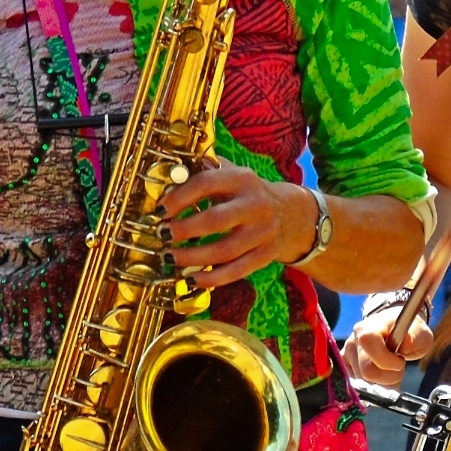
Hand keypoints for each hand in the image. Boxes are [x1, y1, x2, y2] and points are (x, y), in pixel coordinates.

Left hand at [158, 158, 319, 287]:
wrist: (289, 213)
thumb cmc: (246, 194)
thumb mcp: (232, 175)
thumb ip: (205, 172)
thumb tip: (169, 176)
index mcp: (242, 179)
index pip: (207, 183)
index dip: (180, 197)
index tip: (160, 210)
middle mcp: (256, 205)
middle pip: (216, 220)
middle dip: (184, 230)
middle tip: (163, 235)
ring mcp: (263, 232)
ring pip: (224, 250)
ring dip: (192, 257)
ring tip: (170, 257)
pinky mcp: (266, 255)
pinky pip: (236, 271)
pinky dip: (212, 278)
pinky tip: (192, 278)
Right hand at [343, 303, 435, 383]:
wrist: (394, 329)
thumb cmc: (408, 332)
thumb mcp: (420, 333)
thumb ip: (415, 338)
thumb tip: (405, 344)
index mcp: (370, 327)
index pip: (369, 343)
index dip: (386, 359)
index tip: (401, 361)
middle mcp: (354, 339)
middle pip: (367, 371)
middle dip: (388, 377)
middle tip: (399, 369)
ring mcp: (347, 353)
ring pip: (363, 382)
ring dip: (382, 383)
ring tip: (390, 371)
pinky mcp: (345, 366)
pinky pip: (358, 385)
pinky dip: (373, 386)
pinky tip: (381, 376)